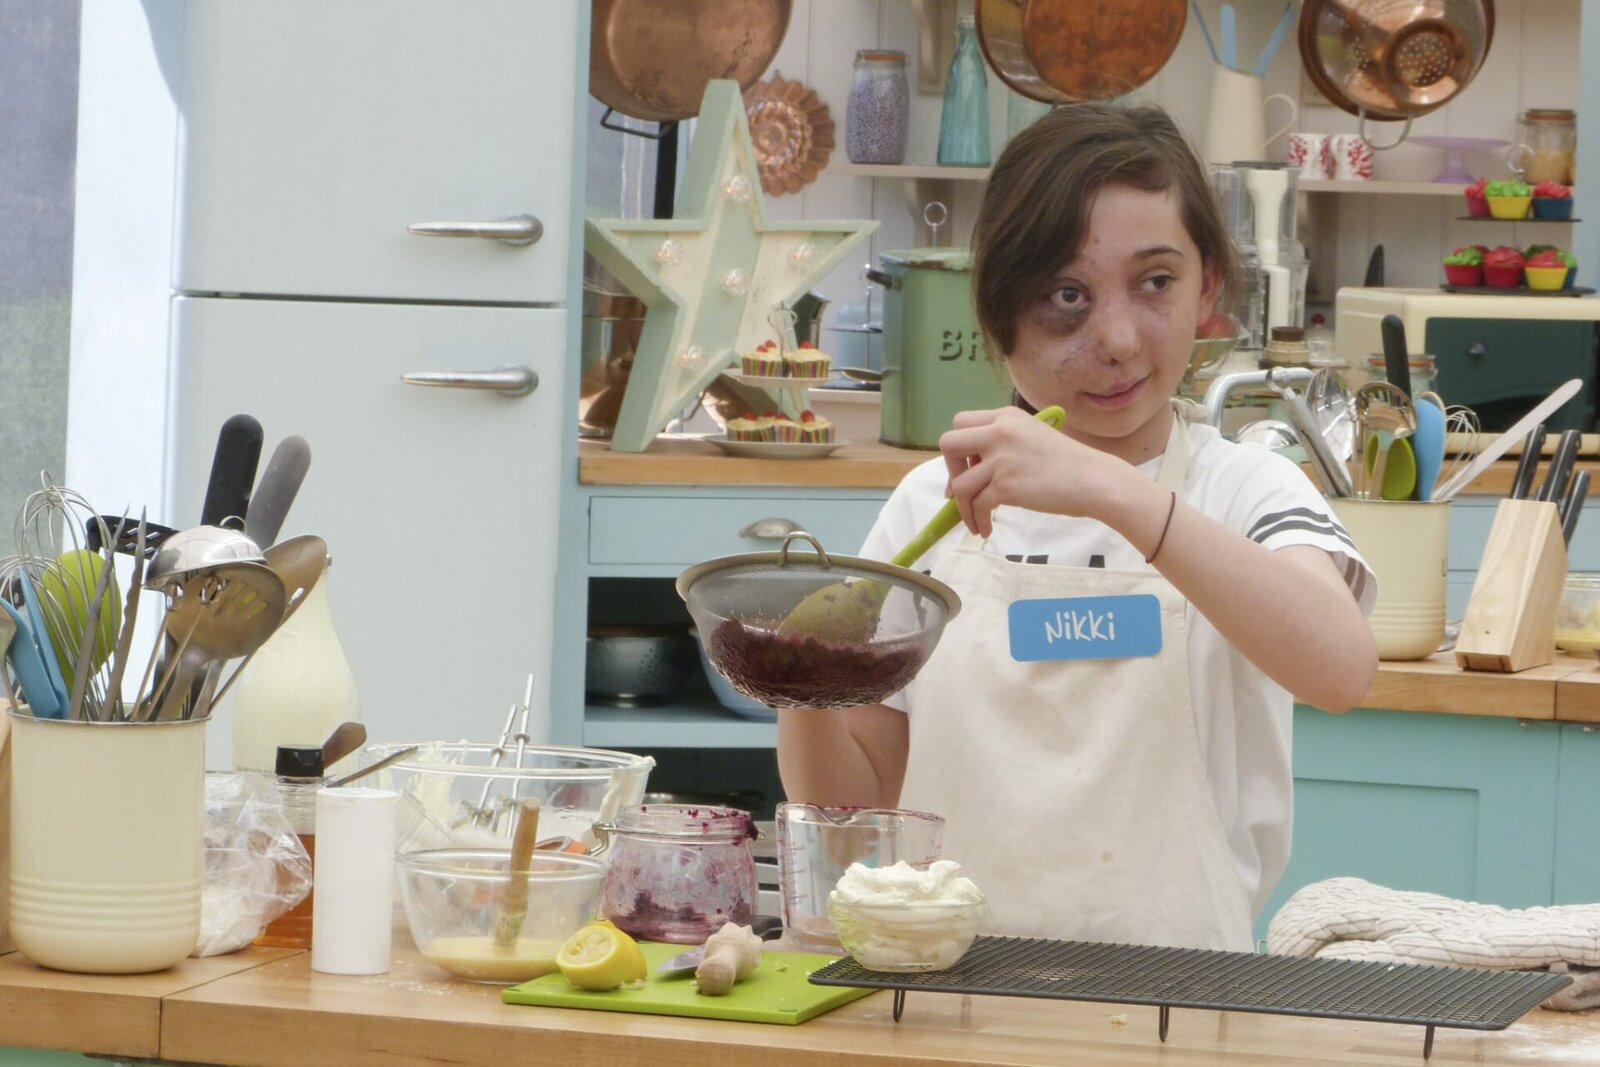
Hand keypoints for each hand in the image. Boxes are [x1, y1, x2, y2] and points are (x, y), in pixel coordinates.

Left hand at [940, 407, 1123, 536]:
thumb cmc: (1069, 464)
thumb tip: (971, 469)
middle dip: (949, 471)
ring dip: (963, 508)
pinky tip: (987, 529)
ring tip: (976, 521)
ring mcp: (1002, 459)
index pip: (960, 422)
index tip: (968, 468)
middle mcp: (1000, 432)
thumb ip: (1002, 443)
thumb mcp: (1032, 436)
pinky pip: (978, 506)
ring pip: (960, 485)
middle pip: (948, 444)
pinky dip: (978, 521)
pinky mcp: (1007, 485)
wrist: (1095, 480)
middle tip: (961, 491)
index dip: (958, 448)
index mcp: (1006, 417)